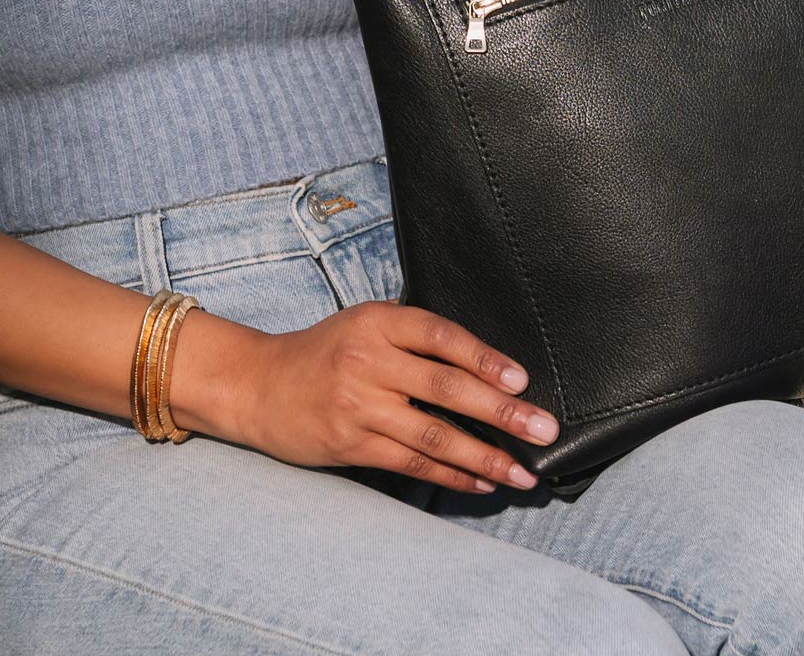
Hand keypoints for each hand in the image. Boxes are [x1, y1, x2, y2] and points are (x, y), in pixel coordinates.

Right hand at [240, 301, 559, 493]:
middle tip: (543, 430)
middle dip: (503, 412)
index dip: (485, 358)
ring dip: (485, 457)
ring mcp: (359, 405)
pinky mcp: (351, 444)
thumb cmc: (327, 351)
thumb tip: (489, 368)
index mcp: (380, 322)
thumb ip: (416, 338)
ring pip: (434, 435)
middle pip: (448, 388)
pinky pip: (412, 463)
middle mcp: (370, 361)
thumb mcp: (367, 325)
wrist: (260, 385)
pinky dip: (451, 475)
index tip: (522, 381)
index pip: (443, 336)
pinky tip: (481, 481)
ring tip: (522, 473)